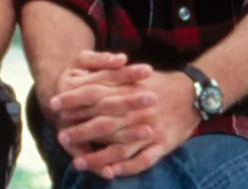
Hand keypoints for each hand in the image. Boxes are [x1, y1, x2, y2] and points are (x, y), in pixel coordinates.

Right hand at [46, 51, 156, 159]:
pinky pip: (93, 154)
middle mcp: (70, 106)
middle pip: (105, 105)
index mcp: (71, 84)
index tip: (149, 70)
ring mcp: (72, 126)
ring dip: (126, 132)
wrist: (53, 103)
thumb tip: (121, 58)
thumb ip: (101, 60)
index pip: (105, 78)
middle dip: (130, 102)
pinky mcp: (75, 144)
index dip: (127, 74)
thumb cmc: (76, 78)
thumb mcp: (81, 61)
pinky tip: (124, 163)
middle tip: (153, 97)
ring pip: (103, 130)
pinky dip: (106, 160)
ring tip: (149, 129)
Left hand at [64, 70, 199, 179]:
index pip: (94, 94)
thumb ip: (108, 76)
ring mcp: (150, 129)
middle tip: (60, 137)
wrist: (194, 92)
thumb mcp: (133, 74)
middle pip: (103, 122)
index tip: (54, 104)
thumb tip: (77, 75)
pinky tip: (108, 172)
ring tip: (78, 163)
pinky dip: (125, 168)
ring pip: (119, 147)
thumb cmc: (157, 83)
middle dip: (80, 131)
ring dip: (97, 156)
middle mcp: (136, 111)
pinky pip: (142, 161)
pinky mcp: (163, 145)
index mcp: (127, 90)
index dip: (73, 99)